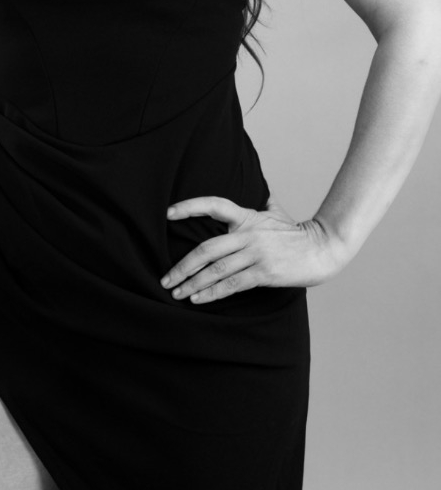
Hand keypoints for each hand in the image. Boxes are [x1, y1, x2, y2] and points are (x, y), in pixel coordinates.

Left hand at [160, 194, 347, 302]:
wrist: (323, 248)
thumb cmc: (298, 233)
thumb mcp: (278, 212)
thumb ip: (264, 202)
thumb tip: (261, 190)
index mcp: (247, 216)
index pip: (214, 205)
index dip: (189, 207)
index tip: (168, 213)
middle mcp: (248, 233)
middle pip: (207, 248)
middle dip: (182, 266)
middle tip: (166, 279)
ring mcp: (256, 253)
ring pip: (216, 270)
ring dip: (193, 283)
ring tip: (176, 294)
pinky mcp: (264, 272)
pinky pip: (232, 284)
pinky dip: (212, 293)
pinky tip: (198, 299)